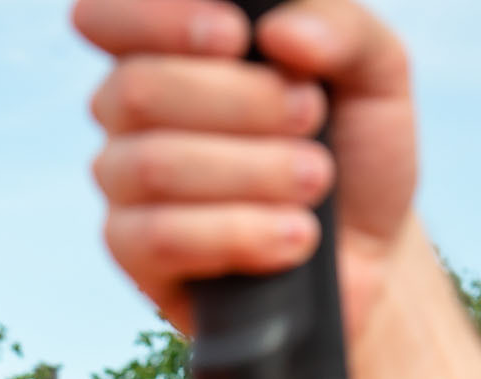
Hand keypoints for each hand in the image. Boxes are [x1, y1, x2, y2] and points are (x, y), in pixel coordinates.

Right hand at [75, 0, 418, 338]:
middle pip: (138, 90)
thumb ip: (341, 29)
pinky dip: (241, 233)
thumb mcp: (374, 74)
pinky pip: (162, 237)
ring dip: (253, 172)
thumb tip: (280, 31)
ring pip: (153, 166)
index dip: (155, 19)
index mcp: (172, 45)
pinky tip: (293, 235)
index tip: (235, 36)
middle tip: (311, 116)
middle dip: (243, 103)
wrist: (368, 253)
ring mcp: (125, 181)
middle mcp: (133, 108)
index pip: (107, 14)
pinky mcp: (134, 253)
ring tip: (315, 181)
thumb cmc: (354, 151)